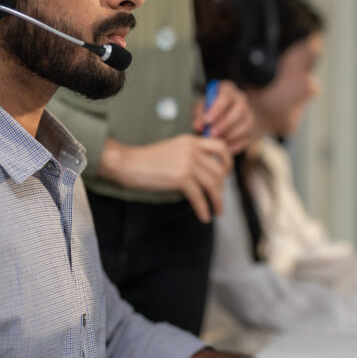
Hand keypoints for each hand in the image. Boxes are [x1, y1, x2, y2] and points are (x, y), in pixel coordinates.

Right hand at [98, 135, 231, 221]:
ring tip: (217, 212)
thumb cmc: (148, 159)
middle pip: (218, 170)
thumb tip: (207, 173)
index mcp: (192, 140)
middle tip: (219, 200)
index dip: (228, 162)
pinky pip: (199, 196)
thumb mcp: (174, 149)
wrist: (128, 163)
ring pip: (212, 184)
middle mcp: (192, 149)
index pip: (221, 146)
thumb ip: (192, 155)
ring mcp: (187, 163)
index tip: (226, 175)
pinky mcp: (180, 177)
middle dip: (222, 188)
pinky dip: (204, 208)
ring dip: (217, 201)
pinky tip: (204, 217)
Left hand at [193, 80, 253, 152]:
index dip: (217, 109)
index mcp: (227, 90)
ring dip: (230, 135)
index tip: (207, 120)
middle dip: (224, 124)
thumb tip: (198, 125)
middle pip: (239, 110)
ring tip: (218, 141)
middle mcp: (241, 99)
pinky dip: (236, 144)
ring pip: (245, 124)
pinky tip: (225, 147)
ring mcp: (249, 114)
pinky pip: (247, 137)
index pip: (225, 96)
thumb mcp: (201, 108)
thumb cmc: (210, 110)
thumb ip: (199, 115)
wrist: (224, 118)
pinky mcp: (252, 129)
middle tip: (211, 134)